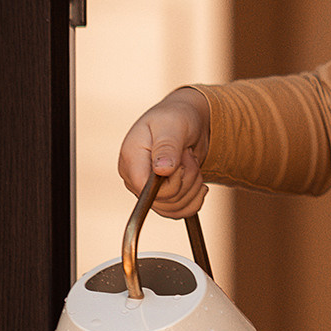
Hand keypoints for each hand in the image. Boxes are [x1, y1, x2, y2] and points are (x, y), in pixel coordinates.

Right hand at [117, 87, 212, 217]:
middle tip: (188, 156)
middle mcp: (135, 177)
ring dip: (193, 187)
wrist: (189, 121)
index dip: (171, 182)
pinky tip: (199, 184)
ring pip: (174, 208)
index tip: (182, 160)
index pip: (146, 189)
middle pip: (164, 200)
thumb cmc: (178, 117)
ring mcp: (147, 189)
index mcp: (131, 158)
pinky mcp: (162, 196)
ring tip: (191, 163)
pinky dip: (195, 200)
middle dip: (187, 179)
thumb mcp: (174, 125)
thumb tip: (161, 170)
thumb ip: (167, 146)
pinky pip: (178, 213)